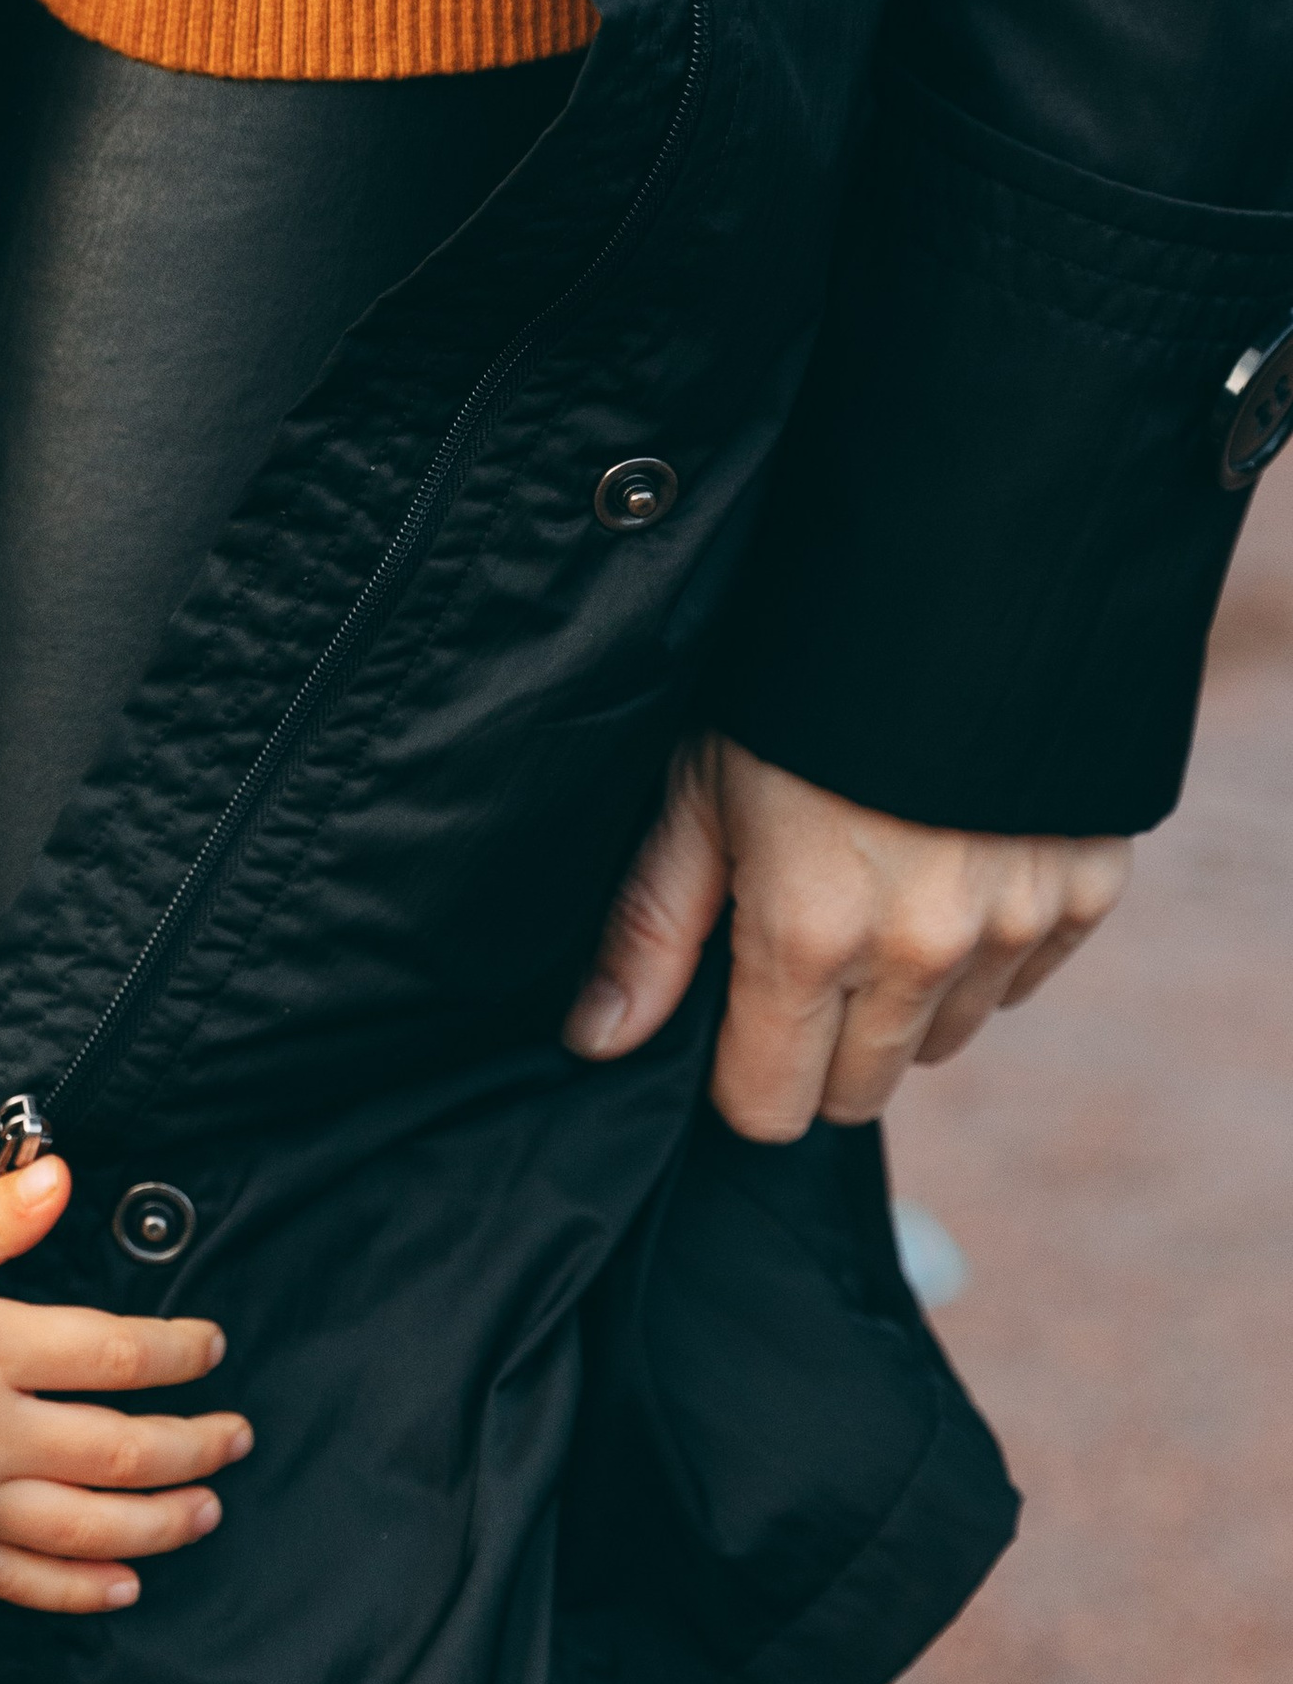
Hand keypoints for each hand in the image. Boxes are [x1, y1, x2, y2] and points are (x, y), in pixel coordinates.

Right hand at [0, 1155, 252, 1613]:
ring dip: (158, 1522)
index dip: (175, 1351)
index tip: (211, 1346)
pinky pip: (21, 1583)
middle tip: (236, 1438)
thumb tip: (59, 1177)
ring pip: (88, 1524)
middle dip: (191, 1445)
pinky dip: (78, 1590)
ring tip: (206, 1511)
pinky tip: (122, 1588)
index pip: (112, 1352)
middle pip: (121, 1446)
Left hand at [563, 733, 1131, 1142]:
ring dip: (903, 999)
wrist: (957, 576)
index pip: (772, 1107)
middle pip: (859, 1090)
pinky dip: (980, 949)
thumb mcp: (698, 786)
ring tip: (873, 889)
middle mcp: (923, 952)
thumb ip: (652, 927)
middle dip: (819, 1045)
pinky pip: (1018, 978)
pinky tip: (946, 863)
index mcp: (811, 936)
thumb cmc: (795, 677)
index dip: (739, 1075)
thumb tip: (597, 1041)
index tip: (731, 1021)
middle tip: (798, 943)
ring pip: (944, 1038)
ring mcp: (1014, 926)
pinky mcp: (1085, 892)